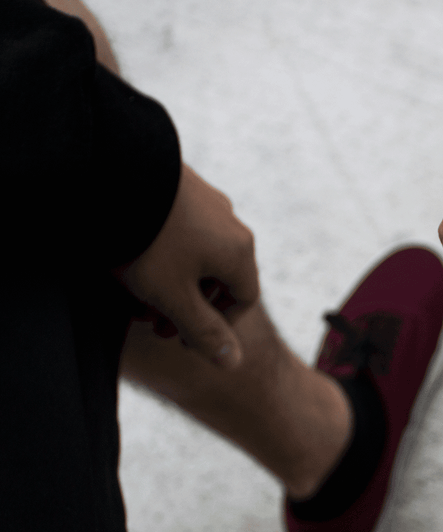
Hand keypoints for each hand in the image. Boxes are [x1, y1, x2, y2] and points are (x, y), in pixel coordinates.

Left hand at [111, 164, 259, 369]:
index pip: (245, 298)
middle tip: (153, 320)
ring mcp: (205, 198)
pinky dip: (163, 248)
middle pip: (220, 275)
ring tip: (137, 289)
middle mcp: (230, 222)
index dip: (217, 325)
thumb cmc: (146, 240)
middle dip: (189, 303)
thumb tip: (234, 363)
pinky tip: (132, 252)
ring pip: (197, 251)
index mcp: (239, 251)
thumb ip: (205, 332)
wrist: (109, 169)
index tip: (183, 337)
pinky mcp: (178, 181)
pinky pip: (179, 226)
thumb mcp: (174, 297)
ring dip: (173, 277)